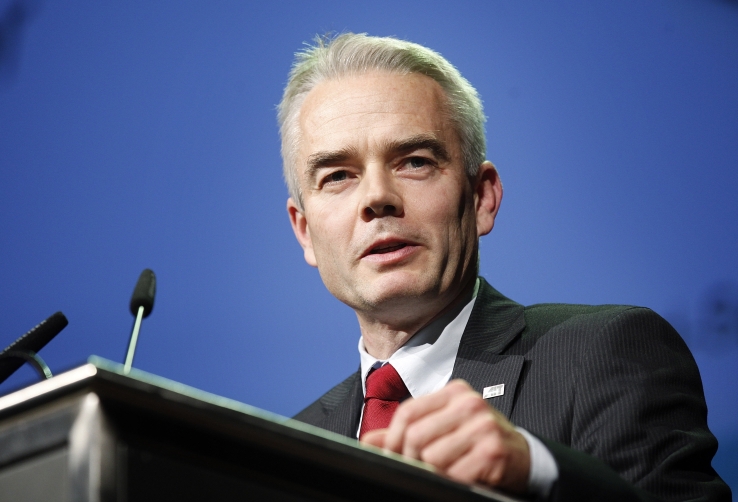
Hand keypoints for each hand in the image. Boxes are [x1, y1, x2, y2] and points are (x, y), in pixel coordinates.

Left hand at [361, 379, 530, 493]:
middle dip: (410, 459)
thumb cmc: (478, 441)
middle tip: (417, 470)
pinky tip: (462, 477)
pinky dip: (453, 481)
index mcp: (454, 392)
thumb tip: (369, 441)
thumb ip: (407, 432)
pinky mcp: (493, 450)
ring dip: (434, 472)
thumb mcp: (445, 428)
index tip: (391, 455)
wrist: (523, 456)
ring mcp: (482, 425)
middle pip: (416, 435)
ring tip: (444, 472)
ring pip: (432, 457)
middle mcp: (469, 403)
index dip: (392, 438)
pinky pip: (455, 473)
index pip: (408, 411)